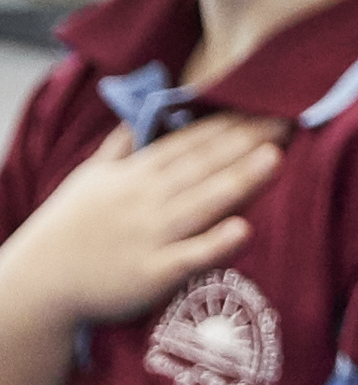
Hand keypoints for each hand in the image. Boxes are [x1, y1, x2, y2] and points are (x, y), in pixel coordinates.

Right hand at [0, 118, 279, 339]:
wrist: (42, 279)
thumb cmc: (72, 226)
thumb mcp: (92, 177)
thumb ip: (122, 147)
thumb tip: (143, 116)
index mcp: (135, 175)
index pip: (189, 142)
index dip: (229, 124)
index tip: (267, 105)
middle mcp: (145, 200)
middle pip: (203, 165)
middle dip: (246, 141)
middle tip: (288, 118)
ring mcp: (150, 236)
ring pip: (202, 203)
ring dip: (239, 180)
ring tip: (275, 156)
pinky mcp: (152, 274)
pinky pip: (189, 257)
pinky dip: (215, 243)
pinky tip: (244, 229)